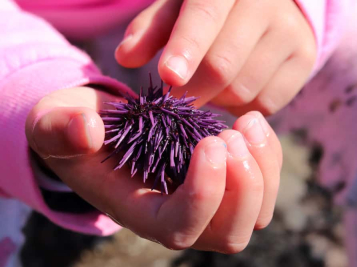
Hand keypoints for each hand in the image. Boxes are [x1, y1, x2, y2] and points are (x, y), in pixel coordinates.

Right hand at [25, 87, 281, 252]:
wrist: (103, 128)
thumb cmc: (78, 132)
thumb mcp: (57, 125)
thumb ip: (61, 129)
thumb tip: (87, 130)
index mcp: (140, 213)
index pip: (181, 227)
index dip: (204, 194)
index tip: (209, 142)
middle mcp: (180, 217)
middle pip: (230, 234)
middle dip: (242, 186)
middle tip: (229, 134)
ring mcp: (207, 203)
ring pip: (256, 213)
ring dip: (262, 170)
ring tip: (246, 123)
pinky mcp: (223, 182)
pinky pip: (263, 184)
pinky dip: (268, 155)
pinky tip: (251, 122)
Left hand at [115, 0, 315, 115]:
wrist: (268, 6)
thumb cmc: (211, 8)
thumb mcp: (177, 8)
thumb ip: (151, 29)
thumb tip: (126, 56)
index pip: (205, 15)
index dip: (186, 47)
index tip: (168, 76)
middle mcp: (268, 2)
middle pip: (223, 65)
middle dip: (193, 90)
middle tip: (176, 95)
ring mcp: (292, 32)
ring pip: (242, 90)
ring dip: (217, 98)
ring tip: (210, 82)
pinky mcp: (305, 60)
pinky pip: (264, 103)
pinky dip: (241, 105)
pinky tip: (234, 86)